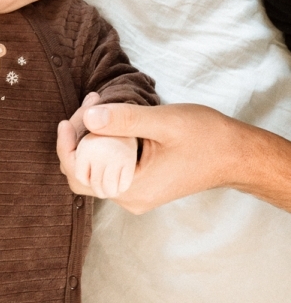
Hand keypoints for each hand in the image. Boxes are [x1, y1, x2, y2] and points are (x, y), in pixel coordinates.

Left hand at [59, 102, 242, 213]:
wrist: (235, 155)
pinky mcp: (141, 184)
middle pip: (83, 173)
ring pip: (95, 169)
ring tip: (99, 105)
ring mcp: (135, 193)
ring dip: (91, 138)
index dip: (67, 147)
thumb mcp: (163, 122)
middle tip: (91, 104)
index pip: (80, 175)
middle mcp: (130, 198)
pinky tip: (111, 120)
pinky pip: (110, 167)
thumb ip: (125, 120)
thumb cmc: (205, 138)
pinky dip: (105, 144)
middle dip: (78, 137)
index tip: (68, 119)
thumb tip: (88, 118)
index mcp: (132, 189)